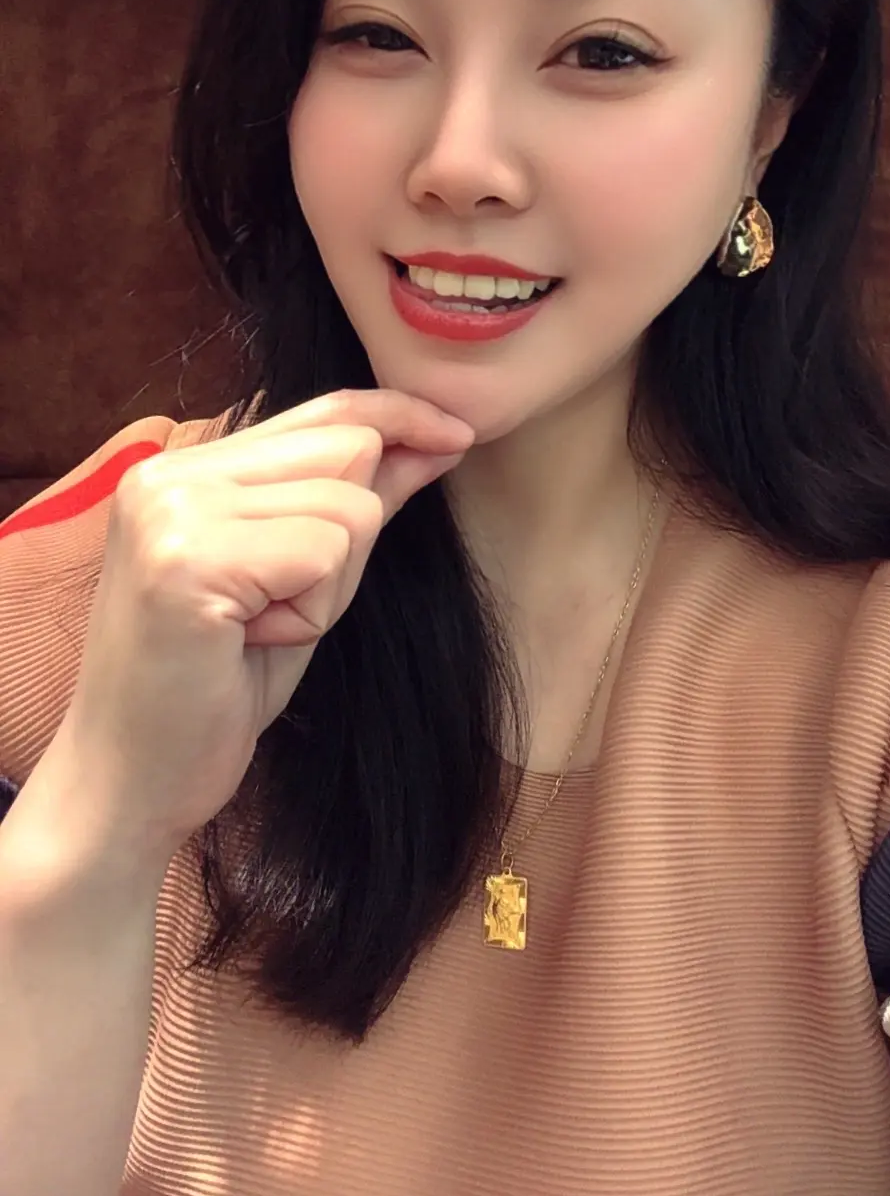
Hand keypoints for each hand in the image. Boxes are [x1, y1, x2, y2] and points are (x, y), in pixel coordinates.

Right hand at [54, 390, 473, 863]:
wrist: (128, 785)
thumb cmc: (211, 692)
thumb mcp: (297, 582)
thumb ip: (354, 501)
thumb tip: (438, 437)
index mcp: (181, 468)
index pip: (322, 411)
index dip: (397, 418)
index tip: (456, 436)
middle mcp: (166, 472)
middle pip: (347, 447)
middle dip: (349, 538)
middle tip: (276, 612)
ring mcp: (171, 510)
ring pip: (348, 505)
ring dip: (329, 586)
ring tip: (256, 630)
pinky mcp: (189, 558)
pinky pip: (326, 551)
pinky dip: (314, 610)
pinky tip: (249, 643)